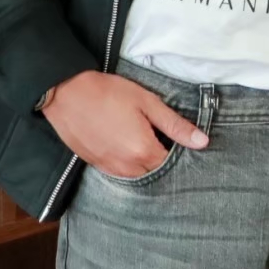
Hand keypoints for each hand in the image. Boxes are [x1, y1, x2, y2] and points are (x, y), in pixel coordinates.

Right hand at [42, 70, 207, 178]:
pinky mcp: (95, 165)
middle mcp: (126, 167)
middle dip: (161, 159)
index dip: (179, 153)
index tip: (179, 140)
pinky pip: (119, 173)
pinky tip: (125, 145)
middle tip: (161, 138)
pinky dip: (127, 164)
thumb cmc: (108, 93)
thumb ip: (175, 125)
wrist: (66, 92)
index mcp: (143, 151)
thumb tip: (202, 142)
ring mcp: (108, 168)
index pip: (171, 164)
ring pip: (136, 176)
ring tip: (143, 140)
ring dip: (144, 163)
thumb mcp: (147, 102)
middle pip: (154, 172)